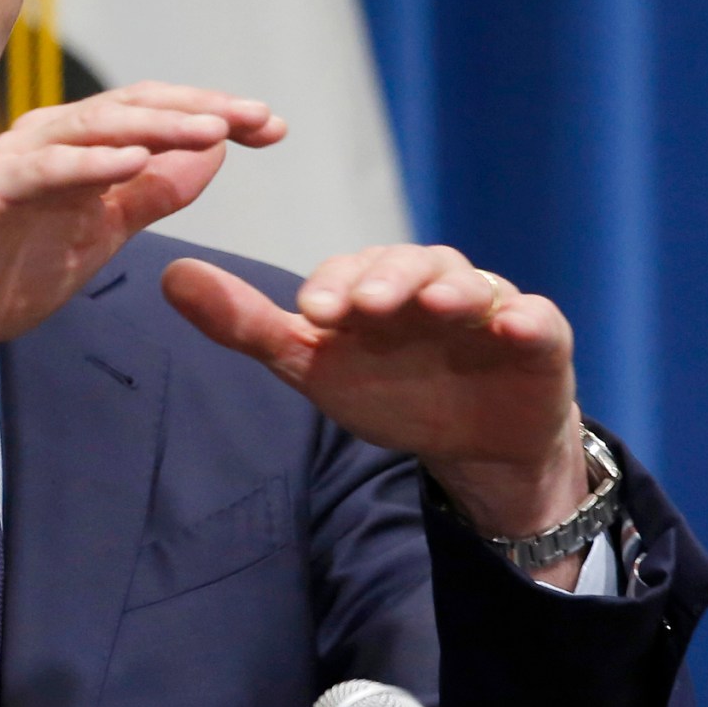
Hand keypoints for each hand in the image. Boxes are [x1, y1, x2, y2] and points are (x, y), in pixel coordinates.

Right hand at [0, 83, 284, 423]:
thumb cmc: (7, 271)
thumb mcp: (100, 234)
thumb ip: (151, 194)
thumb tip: (213, 153)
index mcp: (78, 146)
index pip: (156, 115)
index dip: (214, 114)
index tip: (272, 126)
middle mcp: (48, 139)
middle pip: (134, 108)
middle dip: (200, 109)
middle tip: (258, 117)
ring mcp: (15, 161)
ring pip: (94, 128)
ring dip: (156, 126)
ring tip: (211, 129)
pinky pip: (43, 170)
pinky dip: (89, 162)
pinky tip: (134, 162)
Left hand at [162, 246, 591, 561]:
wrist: (475, 441)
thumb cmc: (392, 390)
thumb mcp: (314, 364)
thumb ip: (247, 325)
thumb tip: (170, 274)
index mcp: (375, 285)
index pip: (351, 272)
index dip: (334, 288)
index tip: (312, 310)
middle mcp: (431, 282)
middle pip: (410, 266)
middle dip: (389, 282)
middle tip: (366, 305)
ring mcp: (486, 305)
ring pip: (469, 284)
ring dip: (451, 290)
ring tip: (436, 304)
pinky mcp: (538, 335)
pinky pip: (535, 319)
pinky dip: (524, 319)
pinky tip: (509, 325)